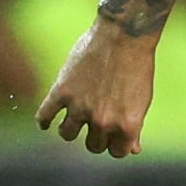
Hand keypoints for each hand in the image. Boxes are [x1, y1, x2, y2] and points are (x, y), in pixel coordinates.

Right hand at [35, 21, 157, 157]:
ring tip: (71, 120)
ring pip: (67, 134)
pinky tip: (45, 122)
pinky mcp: (61, 91)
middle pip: (92, 146)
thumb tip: (132, 150)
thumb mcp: (142, 100)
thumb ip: (133, 127)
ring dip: (69, 130)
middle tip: (94, 122)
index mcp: (126, 126)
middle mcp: (102, 121)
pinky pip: (44, 115)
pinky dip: (43, 121)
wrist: (123, 33)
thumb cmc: (137, 64)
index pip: (116, 152)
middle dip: (94, 137)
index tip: (112, 134)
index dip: (115, 143)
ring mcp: (80, 107)